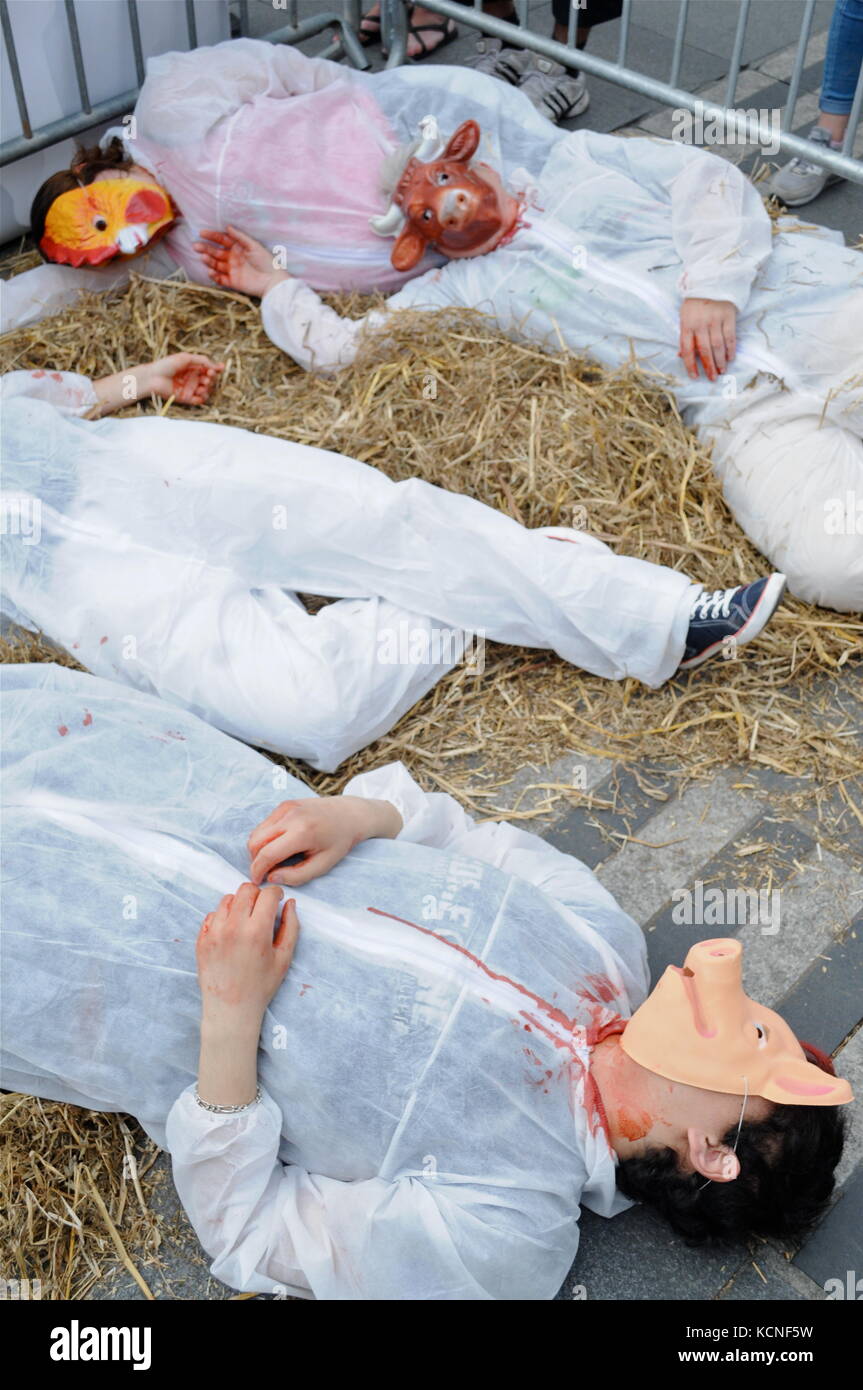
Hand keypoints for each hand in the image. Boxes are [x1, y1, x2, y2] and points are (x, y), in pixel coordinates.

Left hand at [93, 353, 222, 414]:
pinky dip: (201, 398)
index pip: (209, 369)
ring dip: (207, 389)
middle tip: (206, 378)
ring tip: (202, 386)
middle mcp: (193, 378)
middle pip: (210, 380)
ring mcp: (190, 388)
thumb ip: (202, 360)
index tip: (214, 370)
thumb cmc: (167, 365)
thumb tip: (218, 366)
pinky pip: (199, 400)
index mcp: (193, 367)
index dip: (214, 370)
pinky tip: (198, 394)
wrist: (153, 377)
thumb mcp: (186, 358)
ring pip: (206, 391)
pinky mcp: (187, 398)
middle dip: (211, 380)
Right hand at [194, 224, 290, 297]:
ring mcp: (232, 270)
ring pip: (216, 264)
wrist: (273, 281)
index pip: (222, 240)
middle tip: (195, 246)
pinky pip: (220, 279)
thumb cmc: (266, 261)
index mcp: (238, 247)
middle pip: (216, 252)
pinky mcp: (232, 282)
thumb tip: (227, 227)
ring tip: (202, 257)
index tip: (202, 233)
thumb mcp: (253, 246)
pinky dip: (214, 276)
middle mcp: (233, 258)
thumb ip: (240, 237)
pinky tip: (210, 271)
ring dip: (208, 261)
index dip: (212, 236)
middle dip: (205, 248)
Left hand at [197, 883, 298, 1024]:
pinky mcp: (202, 939)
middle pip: (246, 890)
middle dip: (258, 895)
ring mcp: (214, 932)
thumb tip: (290, 903)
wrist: (231, 1009)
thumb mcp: (284, 958)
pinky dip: (223, 917)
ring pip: (228, 899)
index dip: (276, 894)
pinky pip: (212, 914)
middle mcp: (233, 927)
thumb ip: (291, 927)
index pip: (267, 895)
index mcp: (257, 932)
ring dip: (240, 904)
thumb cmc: (261, 986)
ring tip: (246, 920)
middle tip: (262, 908)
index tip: (278, 899)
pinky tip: (231, 931)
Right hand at [247, 795, 402, 886]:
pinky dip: (265, 838)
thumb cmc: (339, 841)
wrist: (349, 814)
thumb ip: (297, 876)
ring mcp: (286, 807)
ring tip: (273, 860)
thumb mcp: (323, 865)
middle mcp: (290, 816)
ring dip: (258, 849)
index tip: (257, 882)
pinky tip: (278, 846)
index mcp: (302, 832)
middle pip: (255, 842)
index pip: (267, 854)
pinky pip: (264, 824)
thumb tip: (271, 878)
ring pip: (256, 832)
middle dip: (255, 861)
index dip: (257, 871)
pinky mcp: (284, 804)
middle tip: (265, 872)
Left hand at [678, 298, 736, 381]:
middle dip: (708, 367)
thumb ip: (684, 336)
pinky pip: (730, 336)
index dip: (690, 365)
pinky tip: (730, 358)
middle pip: (704, 350)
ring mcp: (715, 319)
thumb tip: (681, 356)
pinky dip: (731, 348)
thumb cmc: (695, 302)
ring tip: (722, 371)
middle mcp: (701, 323)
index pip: (687, 349)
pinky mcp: (728, 316)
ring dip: (720, 361)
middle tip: (712, 378)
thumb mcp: (684, 316)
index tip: (694, 377)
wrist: (711, 280)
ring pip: (718, 345)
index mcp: (687, 324)